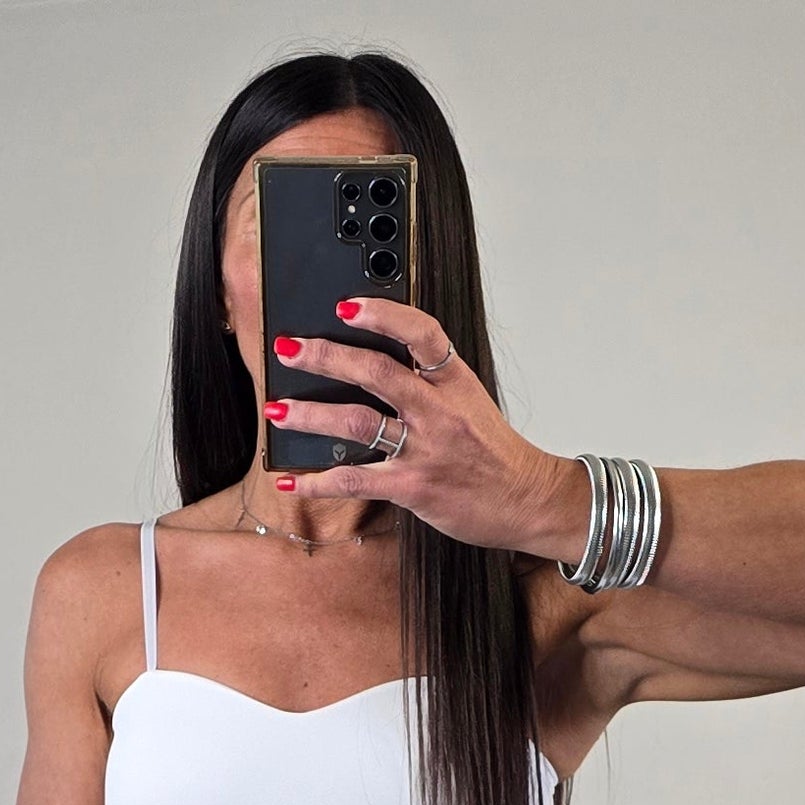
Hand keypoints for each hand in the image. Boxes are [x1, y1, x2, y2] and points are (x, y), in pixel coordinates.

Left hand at [263, 297, 585, 558]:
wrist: (528, 499)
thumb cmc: (493, 452)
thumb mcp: (469, 403)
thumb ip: (428, 383)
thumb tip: (371, 365)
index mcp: (454, 381)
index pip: (422, 333)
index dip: (383, 315)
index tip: (348, 305)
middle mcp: (439, 410)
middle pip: (376, 372)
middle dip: (325, 356)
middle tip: (288, 348)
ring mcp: (425, 448)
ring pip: (358, 422)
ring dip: (310, 415)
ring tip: (276, 409)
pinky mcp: (413, 487)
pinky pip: (356, 480)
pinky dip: (317, 482)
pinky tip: (291, 480)